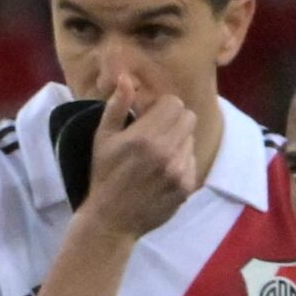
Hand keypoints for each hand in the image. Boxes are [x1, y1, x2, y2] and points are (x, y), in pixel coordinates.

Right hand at [81, 75, 207, 240]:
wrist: (112, 218)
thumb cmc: (104, 173)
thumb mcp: (103, 137)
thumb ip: (117, 106)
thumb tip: (127, 78)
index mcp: (145, 137)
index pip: (174, 103)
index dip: (163, 106)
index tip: (150, 115)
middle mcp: (166, 152)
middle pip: (188, 118)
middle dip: (174, 119)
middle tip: (156, 131)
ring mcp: (180, 170)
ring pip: (191, 139)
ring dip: (178, 140)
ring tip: (157, 154)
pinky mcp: (187, 186)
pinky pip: (193, 161)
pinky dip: (181, 161)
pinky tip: (162, 171)